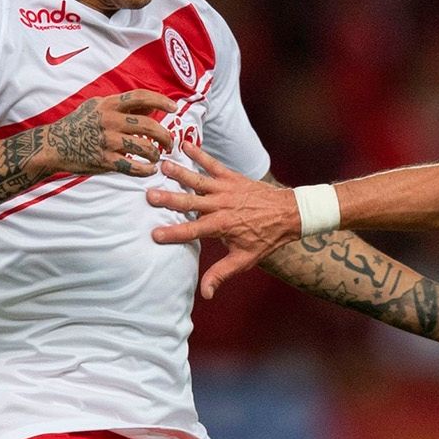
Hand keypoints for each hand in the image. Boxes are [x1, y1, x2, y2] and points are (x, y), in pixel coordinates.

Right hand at [39, 90, 177, 175]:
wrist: (53, 145)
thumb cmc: (77, 125)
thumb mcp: (96, 107)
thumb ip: (122, 105)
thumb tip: (150, 106)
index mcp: (108, 105)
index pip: (140, 97)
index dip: (161, 101)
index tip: (174, 108)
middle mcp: (109, 120)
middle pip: (148, 125)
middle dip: (165, 135)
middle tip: (170, 142)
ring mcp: (107, 141)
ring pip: (144, 147)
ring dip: (156, 154)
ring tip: (157, 157)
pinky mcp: (104, 160)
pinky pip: (133, 166)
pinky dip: (145, 170)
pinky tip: (149, 169)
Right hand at [146, 142, 300, 296]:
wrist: (290, 213)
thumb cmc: (266, 238)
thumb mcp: (245, 259)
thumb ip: (222, 274)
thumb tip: (205, 294)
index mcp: (222, 226)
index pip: (192, 231)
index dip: (173, 234)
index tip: (154, 235)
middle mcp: (221, 205)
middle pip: (190, 202)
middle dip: (169, 199)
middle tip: (149, 195)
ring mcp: (226, 189)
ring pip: (198, 180)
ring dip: (179, 173)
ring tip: (161, 165)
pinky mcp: (232, 177)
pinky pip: (213, 164)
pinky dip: (200, 154)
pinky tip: (184, 145)